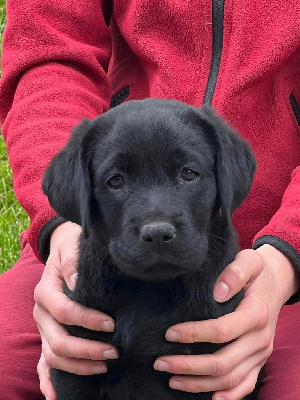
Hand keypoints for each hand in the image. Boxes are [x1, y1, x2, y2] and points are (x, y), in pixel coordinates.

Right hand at [33, 222, 118, 399]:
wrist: (62, 252)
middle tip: (114, 352)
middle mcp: (41, 313)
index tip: (111, 324)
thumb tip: (76, 281)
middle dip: (86, 350)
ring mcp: (43, 328)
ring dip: (78, 365)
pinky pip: (43, 363)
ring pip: (53, 356)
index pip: (64, 312)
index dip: (87, 320)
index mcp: (45, 292)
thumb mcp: (71, 248)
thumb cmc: (70, 249)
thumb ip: (73, 262)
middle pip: (58, 341)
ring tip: (104, 366)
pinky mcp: (47, 335)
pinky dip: (48, 382)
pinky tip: (58, 395)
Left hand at [154, 245, 298, 399]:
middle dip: (188, 366)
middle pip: (223, 362)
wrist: (277, 281)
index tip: (169, 334)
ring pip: (230, 378)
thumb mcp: (250, 261)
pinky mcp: (260, 360)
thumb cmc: (258, 271)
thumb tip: (218, 292)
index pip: (221, 331)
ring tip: (172, 379)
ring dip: (199, 383)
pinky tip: (208, 397)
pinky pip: (246, 384)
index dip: (193, 335)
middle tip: (161, 362)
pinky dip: (228, 395)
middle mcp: (260, 339)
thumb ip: (235, 273)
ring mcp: (261, 353)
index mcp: (255, 315)